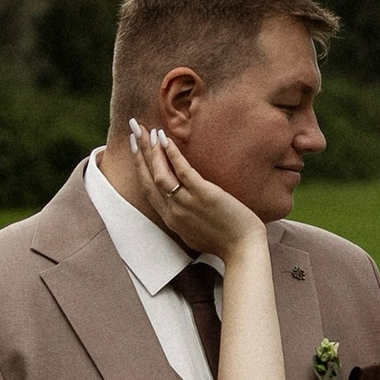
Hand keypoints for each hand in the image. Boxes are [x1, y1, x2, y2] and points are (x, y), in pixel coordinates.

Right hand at [127, 125, 260, 260]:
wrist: (244, 251)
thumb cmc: (226, 242)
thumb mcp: (195, 231)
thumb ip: (185, 215)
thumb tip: (182, 197)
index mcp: (171, 219)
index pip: (148, 189)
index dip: (139, 166)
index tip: (136, 148)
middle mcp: (174, 212)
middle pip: (149, 178)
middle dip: (140, 152)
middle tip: (135, 129)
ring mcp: (188, 204)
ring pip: (161, 175)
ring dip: (152, 151)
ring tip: (148, 130)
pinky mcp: (205, 196)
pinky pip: (184, 173)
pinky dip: (172, 156)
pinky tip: (166, 140)